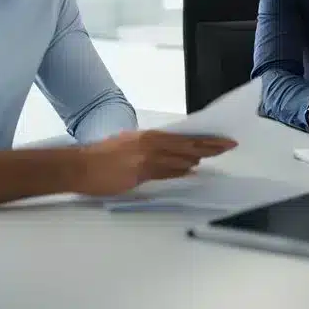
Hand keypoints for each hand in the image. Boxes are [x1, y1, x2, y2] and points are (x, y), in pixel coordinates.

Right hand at [74, 130, 236, 195]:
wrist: (80, 165)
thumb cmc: (101, 156)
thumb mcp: (128, 144)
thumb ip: (149, 149)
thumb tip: (169, 156)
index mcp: (147, 136)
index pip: (183, 137)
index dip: (203, 138)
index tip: (220, 139)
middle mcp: (150, 144)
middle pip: (187, 145)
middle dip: (210, 146)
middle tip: (228, 145)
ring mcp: (146, 158)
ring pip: (180, 158)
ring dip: (197, 158)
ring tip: (214, 156)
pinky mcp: (139, 172)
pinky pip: (165, 172)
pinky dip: (180, 171)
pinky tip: (192, 171)